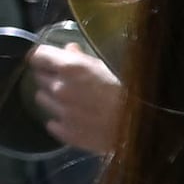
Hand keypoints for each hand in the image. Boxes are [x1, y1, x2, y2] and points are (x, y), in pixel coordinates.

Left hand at [25, 39, 123, 154]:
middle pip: (40, 78)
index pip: (38, 55)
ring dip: (53, 99)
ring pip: (42, 100)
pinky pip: (52, 123)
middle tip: (69, 83)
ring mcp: (61, 112)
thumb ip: (83, 59)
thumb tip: (68, 50)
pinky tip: (78, 121)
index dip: (42, 57)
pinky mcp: (66, 133)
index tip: (47, 61)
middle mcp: (60, 88)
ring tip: (74, 103)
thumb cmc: (131, 92)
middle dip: (51, 78)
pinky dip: (61, 121)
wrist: (145, 129)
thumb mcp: (108, 68)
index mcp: (70, 68)